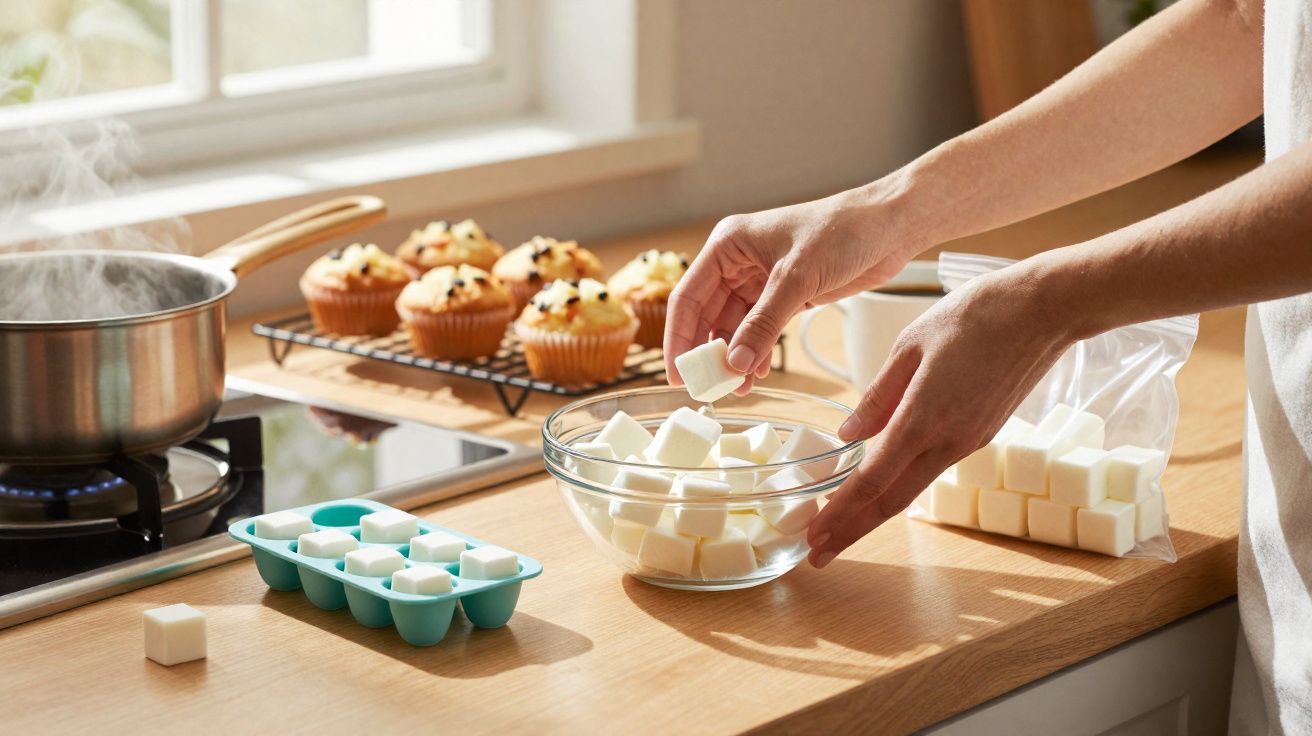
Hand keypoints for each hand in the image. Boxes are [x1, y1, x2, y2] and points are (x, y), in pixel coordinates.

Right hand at [664, 185, 923, 390]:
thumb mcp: (797, 279)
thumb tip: (735, 364)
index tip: (677, 374)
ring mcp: (760, 280)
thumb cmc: (842, 231)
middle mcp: (738, 262)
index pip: (688, 297)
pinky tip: (758, 373)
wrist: (890, 226)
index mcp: (727, 245)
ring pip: (734, 327)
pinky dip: (757, 352)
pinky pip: (760, 330)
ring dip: (734, 357)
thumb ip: (764, 325)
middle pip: (707, 316)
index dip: (679, 338)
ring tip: (736, 388)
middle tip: (706, 388)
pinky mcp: (785, 295)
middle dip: (707, 353)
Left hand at [805, 266, 1077, 567]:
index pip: (872, 481)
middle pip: (891, 502)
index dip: (839, 514)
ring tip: (840, 527)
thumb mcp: (910, 345)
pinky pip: (931, 468)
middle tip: (816, 556)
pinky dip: (899, 486)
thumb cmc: (975, 316)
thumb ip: (878, 396)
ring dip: (873, 513)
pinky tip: (879, 486)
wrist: (1044, 311)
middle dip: (851, 531)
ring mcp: (969, 442)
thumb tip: (849, 434)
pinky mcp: (981, 435)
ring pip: (911, 489)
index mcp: (924, 418)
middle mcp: (949, 441)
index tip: (812, 537)